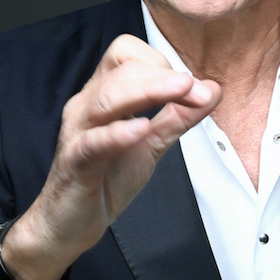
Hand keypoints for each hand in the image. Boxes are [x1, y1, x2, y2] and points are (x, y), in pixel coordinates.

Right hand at [2, 34, 220, 279]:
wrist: (68, 225)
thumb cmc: (104, 180)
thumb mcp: (150, 145)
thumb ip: (178, 117)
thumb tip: (211, 89)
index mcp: (103, 96)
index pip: (126, 54)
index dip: (161, 63)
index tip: (193, 85)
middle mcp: (87, 107)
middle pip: (120, 70)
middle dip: (162, 74)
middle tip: (196, 87)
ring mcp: (78, 134)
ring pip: (107, 98)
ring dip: (147, 91)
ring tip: (180, 90)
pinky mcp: (74, 164)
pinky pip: (92, 143)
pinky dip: (117, 133)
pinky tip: (140, 129)